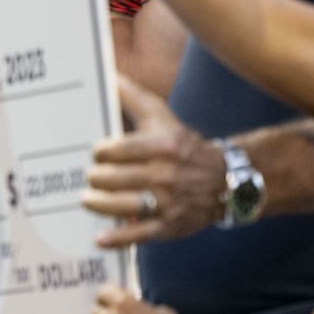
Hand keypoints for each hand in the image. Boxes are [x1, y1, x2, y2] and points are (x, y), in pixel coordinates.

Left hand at [82, 77, 225, 248]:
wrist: (226, 179)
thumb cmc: (183, 145)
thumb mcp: (162, 116)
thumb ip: (132, 97)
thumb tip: (108, 74)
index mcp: (162, 146)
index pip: (116, 150)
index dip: (100, 153)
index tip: (96, 154)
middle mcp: (166, 174)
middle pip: (114, 178)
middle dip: (96, 178)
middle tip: (91, 178)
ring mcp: (169, 203)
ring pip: (123, 205)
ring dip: (99, 204)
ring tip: (87, 200)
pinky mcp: (172, 226)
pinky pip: (140, 234)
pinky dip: (118, 238)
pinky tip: (99, 238)